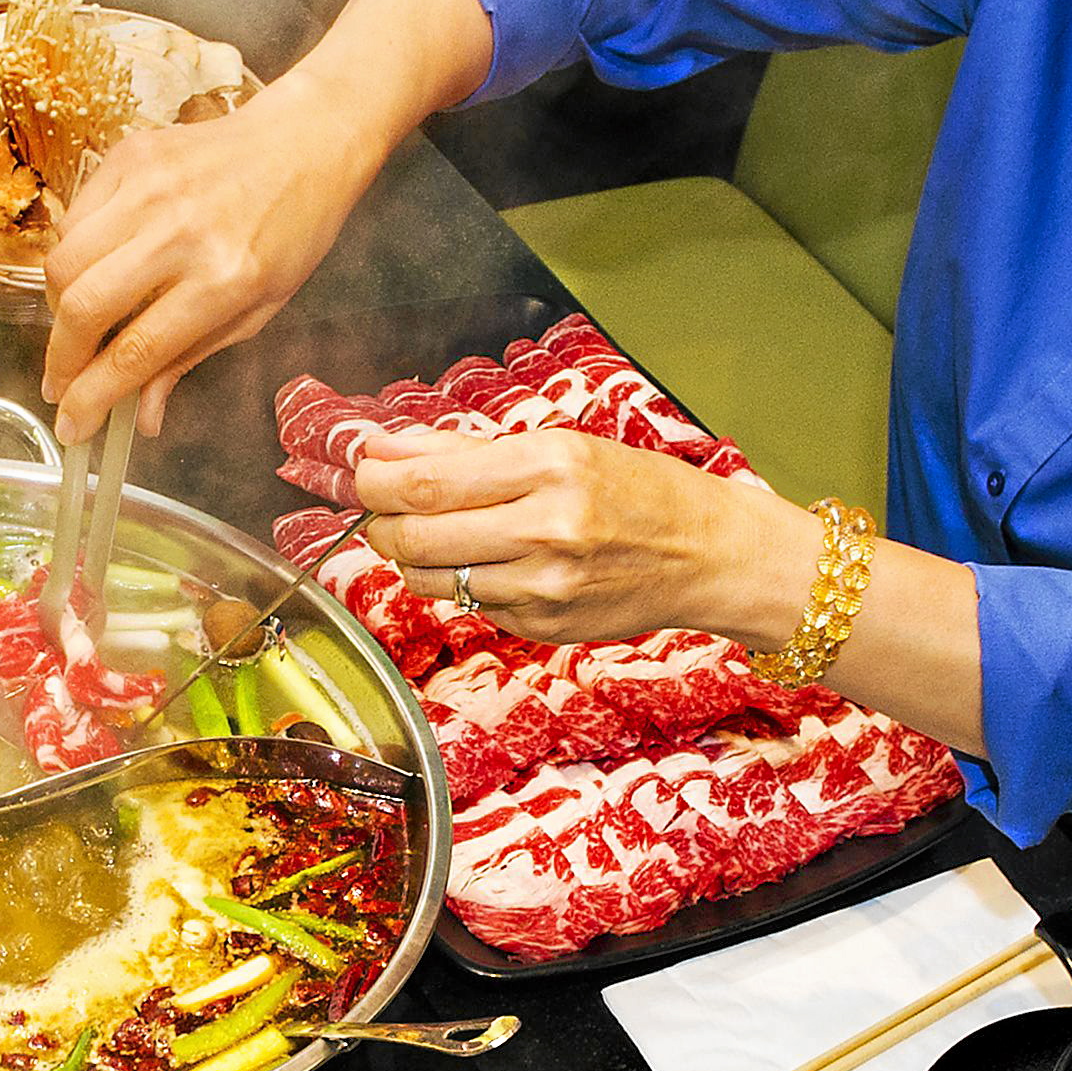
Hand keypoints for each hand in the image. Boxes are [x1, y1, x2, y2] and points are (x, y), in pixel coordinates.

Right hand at [41, 85, 374, 440]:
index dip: (92, 397)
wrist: (303, 143)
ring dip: (59, 310)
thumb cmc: (288, 231)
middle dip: (60, 360)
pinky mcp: (127, 155)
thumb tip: (141, 416)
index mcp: (224, 278)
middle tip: (61, 383)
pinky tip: (94, 271)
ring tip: (78, 327)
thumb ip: (188, 361)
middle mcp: (181, 230)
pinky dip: (72, 257)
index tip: (72, 425)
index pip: (135, 351)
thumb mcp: (256, 312)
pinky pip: (72, 220)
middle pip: (84, 307)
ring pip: (64, 263)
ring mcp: (149, 186)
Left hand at [353, 426, 816, 645]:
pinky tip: (483, 563)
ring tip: (428, 536)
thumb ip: (466, 452)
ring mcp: (544, 584)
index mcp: (550, 466)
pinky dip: (456, 584)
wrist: (707, 554)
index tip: (364, 472)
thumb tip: (385, 446)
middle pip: (416, 535)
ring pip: (431, 579)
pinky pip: (469, 604)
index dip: (376, 480)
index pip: (427, 481)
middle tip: (381, 510)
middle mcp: (546, 527)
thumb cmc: (635, 491)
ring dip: (410, 558)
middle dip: (381, 523)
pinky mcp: (543, 624)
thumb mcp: (561, 448)